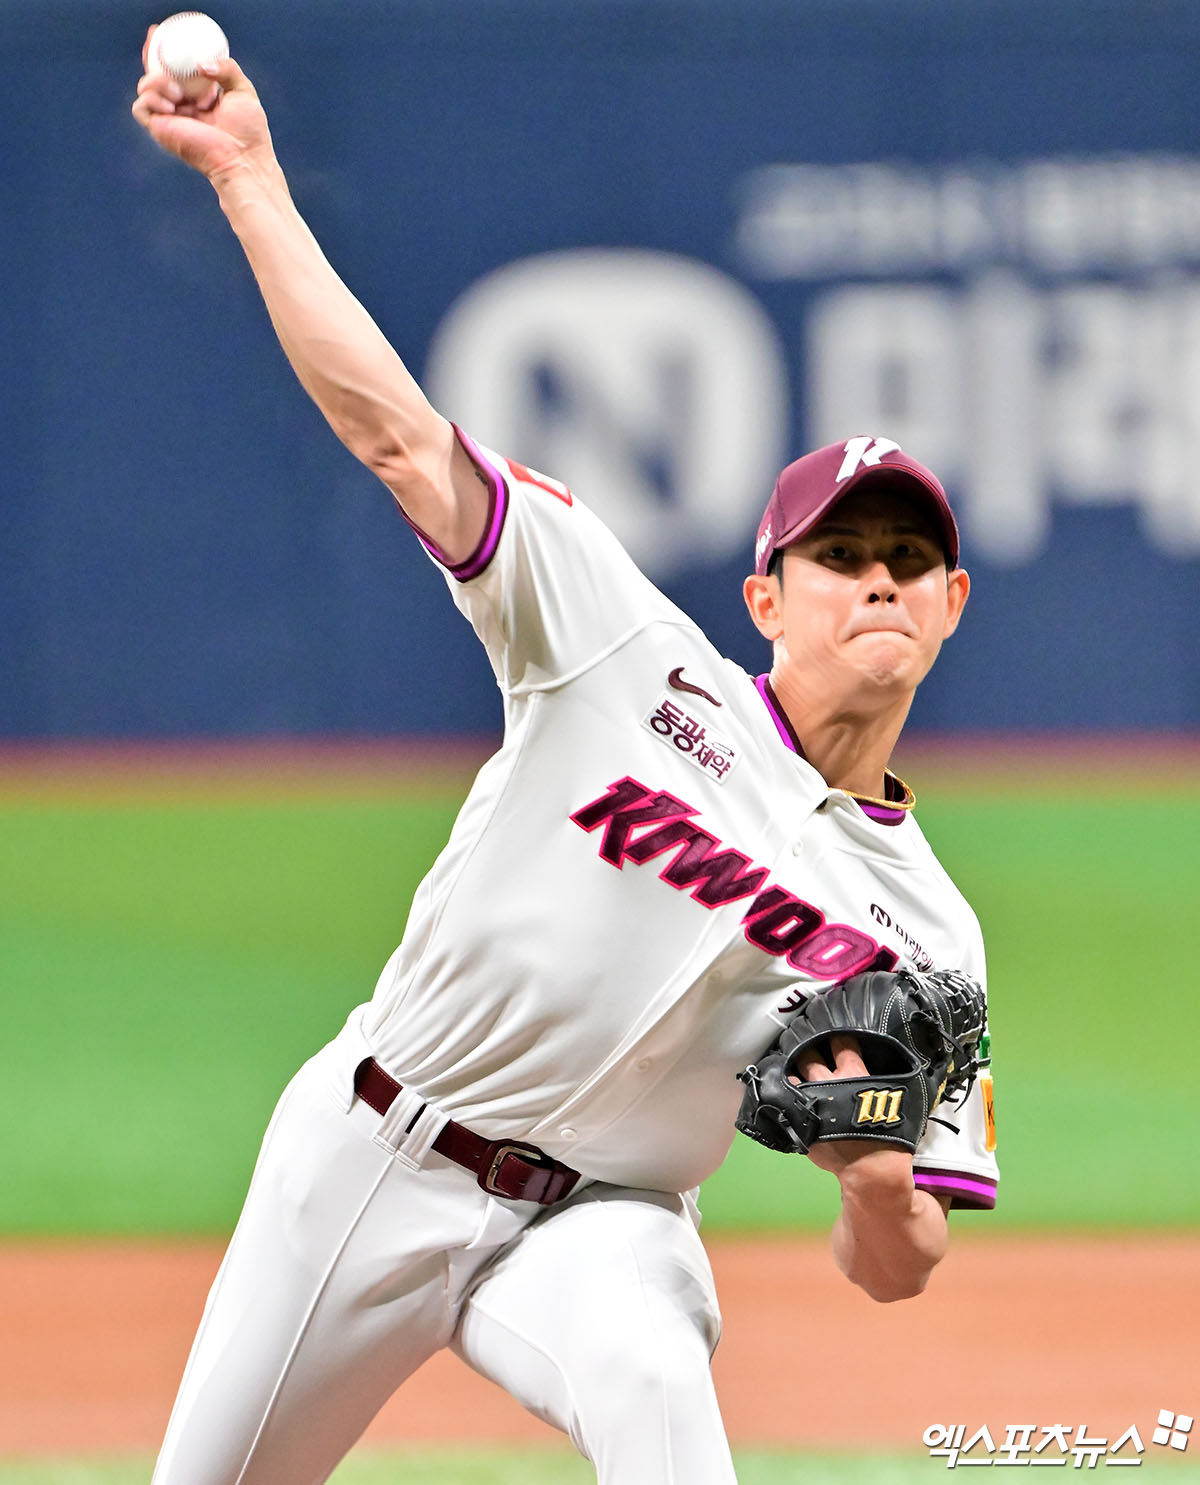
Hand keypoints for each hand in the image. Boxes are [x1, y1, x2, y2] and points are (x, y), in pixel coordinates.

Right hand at [131, 28, 275, 186]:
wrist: (243, 159)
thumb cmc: (248, 132)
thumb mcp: (243, 91)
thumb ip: (227, 69)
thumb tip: (200, 64)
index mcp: (199, 96)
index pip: (178, 70)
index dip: (167, 51)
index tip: (161, 33)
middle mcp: (183, 106)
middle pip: (156, 74)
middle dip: (151, 55)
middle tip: (154, 39)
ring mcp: (170, 118)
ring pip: (145, 87)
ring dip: (157, 81)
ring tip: (180, 94)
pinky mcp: (161, 131)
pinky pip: (140, 108)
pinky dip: (151, 100)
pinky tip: (172, 106)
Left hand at [792, 1034, 910, 1182]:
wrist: (873, 1169)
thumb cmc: (892, 1136)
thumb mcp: (903, 1099)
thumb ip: (894, 1078)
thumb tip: (899, 1066)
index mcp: (853, 1074)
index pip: (840, 1042)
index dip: (836, 1036)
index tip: (833, 1035)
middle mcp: (828, 1084)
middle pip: (809, 1055)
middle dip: (806, 1048)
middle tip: (806, 1047)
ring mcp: (811, 1103)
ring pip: (792, 1077)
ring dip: (792, 1071)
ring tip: (791, 1067)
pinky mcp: (801, 1124)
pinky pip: (786, 1105)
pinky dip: (785, 1098)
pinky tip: (784, 1095)